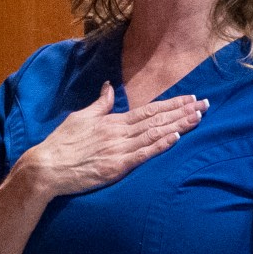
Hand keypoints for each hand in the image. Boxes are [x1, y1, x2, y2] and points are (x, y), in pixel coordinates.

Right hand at [14, 86, 202, 199]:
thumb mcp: (80, 117)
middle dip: (183, 111)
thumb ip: (98, 103)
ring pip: (155, 134)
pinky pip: (142, 155)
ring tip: (199, 117)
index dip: (172, 104)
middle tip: (206, 104)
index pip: (149, 110)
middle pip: (157, 119)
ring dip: (178, 125)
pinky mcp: (116, 167)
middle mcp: (119, 132)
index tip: (191, 98)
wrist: (46, 168)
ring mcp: (118, 149)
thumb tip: (107, 85)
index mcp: (112, 121)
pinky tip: (176, 138)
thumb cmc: (61, 144)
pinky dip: (160, 146)